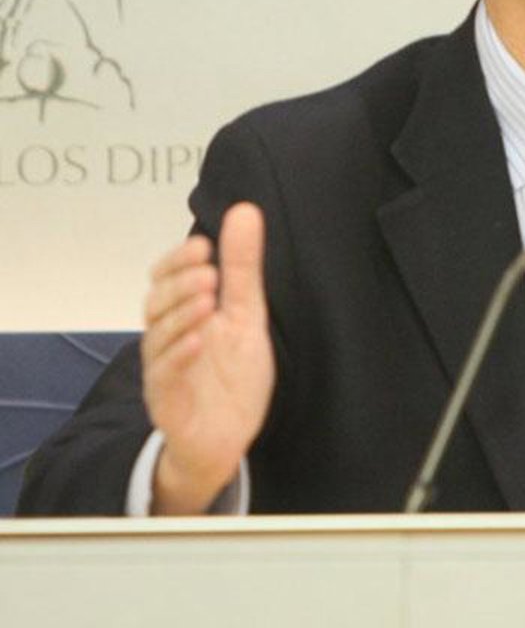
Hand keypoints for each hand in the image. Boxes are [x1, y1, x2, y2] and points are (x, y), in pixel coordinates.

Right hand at [140, 202, 274, 513]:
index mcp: (184, 313)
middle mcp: (167, 338)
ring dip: (181, 315)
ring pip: (158, 337)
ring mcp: (164, 370)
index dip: (179, 260)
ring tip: (208, 301)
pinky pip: (164, 377)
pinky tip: (199, 341)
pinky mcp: (166, 401)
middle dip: (180, 285)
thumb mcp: (246, 314)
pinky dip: (179, 357)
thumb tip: (245, 210)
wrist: (228, 436)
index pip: (166, 277)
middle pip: (156, 303)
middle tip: (209, 273)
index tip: (204, 245)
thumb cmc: (233, 374)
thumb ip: (243, 266)